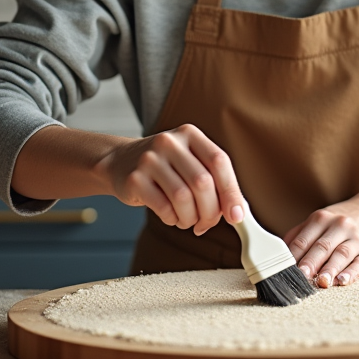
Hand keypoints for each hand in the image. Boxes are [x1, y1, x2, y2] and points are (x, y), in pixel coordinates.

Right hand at [100, 124, 243, 235]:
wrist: (120, 162)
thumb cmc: (165, 167)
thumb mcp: (190, 162)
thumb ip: (215, 182)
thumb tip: (238, 212)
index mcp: (190, 134)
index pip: (219, 161)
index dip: (231, 191)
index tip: (236, 215)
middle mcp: (170, 142)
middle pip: (202, 182)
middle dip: (210, 211)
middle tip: (207, 223)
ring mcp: (150, 159)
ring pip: (183, 198)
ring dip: (191, 218)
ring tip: (188, 220)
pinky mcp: (135, 179)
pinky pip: (164, 208)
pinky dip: (173, 219)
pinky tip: (172, 216)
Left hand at [282, 195, 358, 288]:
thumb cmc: (339, 221)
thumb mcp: (319, 220)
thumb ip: (299, 235)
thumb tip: (279, 255)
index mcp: (322, 219)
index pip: (304, 240)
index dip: (293, 256)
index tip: (284, 270)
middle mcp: (340, 226)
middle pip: (322, 247)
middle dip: (311, 263)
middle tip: (301, 277)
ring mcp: (356, 238)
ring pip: (341, 255)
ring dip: (330, 270)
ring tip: (321, 283)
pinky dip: (351, 273)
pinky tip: (342, 281)